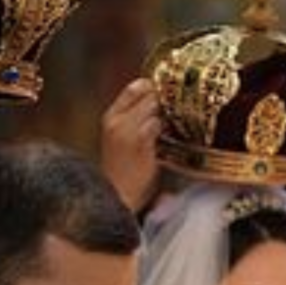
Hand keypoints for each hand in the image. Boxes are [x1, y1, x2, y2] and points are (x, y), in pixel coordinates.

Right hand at [100, 77, 161, 213]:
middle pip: (148, 95)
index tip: (165, 95)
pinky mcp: (138, 142)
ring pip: (154, 107)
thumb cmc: (123, 170)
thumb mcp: (120, 139)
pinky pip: (157, 123)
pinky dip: (166, 128)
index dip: (152, 88)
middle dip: (163, 102)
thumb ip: (133, 120)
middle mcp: (116, 120)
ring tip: (172, 127)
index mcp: (110, 117)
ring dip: (166, 114)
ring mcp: (126, 130)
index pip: (133, 88)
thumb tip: (157, 102)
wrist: (116, 195)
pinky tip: (169, 139)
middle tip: (175, 111)